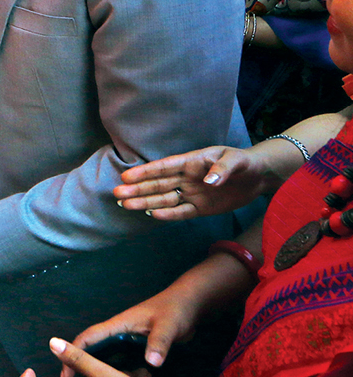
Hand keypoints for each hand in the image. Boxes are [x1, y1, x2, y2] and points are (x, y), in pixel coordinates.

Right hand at [64, 285, 202, 376]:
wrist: (189, 306)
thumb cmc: (175, 310)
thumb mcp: (168, 326)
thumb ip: (159, 343)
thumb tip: (151, 364)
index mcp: (119, 325)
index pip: (89, 338)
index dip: (73, 353)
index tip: (65, 373)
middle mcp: (119, 334)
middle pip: (95, 352)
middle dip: (84, 369)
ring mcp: (128, 341)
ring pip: (111, 361)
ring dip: (109, 374)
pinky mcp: (138, 348)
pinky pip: (126, 364)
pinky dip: (126, 375)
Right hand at [113, 145, 269, 220]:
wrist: (259, 178)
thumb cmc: (244, 163)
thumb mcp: (236, 161)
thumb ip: (222, 169)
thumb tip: (207, 181)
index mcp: (191, 162)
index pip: (164, 167)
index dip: (145, 172)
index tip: (127, 176)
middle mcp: (187, 178)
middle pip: (158, 184)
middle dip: (138, 189)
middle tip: (117, 193)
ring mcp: (192, 193)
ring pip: (164, 198)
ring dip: (146, 201)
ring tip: (125, 204)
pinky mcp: (201, 208)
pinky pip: (181, 212)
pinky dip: (168, 214)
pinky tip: (153, 215)